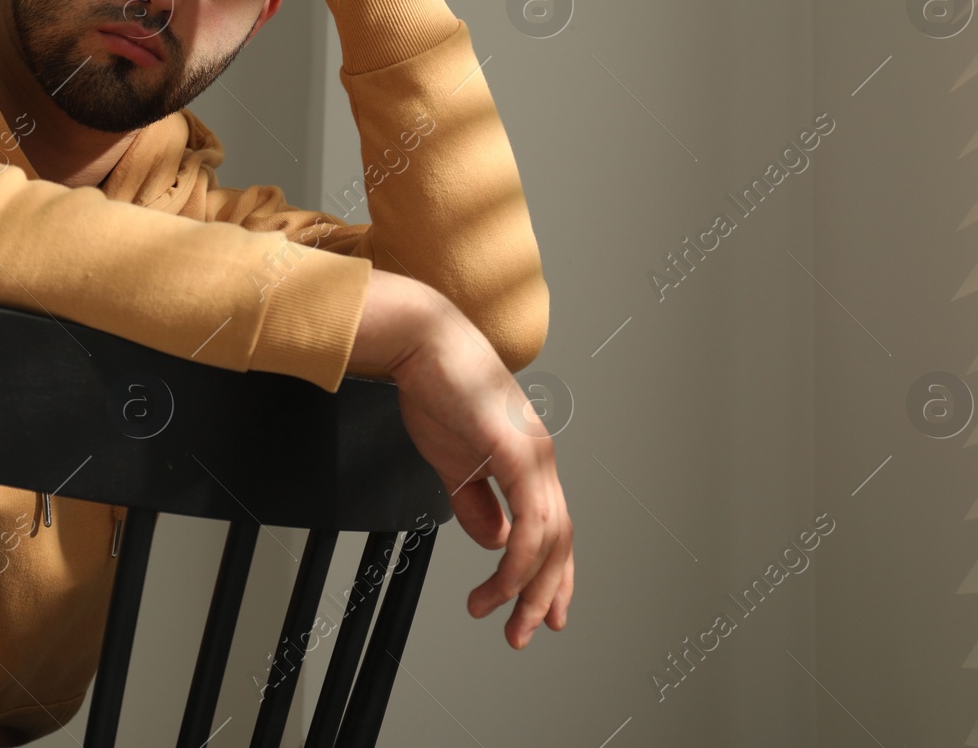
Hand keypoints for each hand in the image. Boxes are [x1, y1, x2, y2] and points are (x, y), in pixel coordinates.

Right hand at [350, 270, 574, 649]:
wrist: (420, 342)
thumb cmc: (434, 387)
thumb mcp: (451, 460)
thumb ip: (474, 501)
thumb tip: (492, 541)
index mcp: (527, 460)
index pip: (552, 529)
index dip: (551, 576)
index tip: (545, 615)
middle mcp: (540, 459)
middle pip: (558, 542)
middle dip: (543, 596)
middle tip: (522, 634)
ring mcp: (533, 454)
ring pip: (549, 539)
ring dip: (527, 587)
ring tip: (497, 615)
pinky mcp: (517, 450)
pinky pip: (530, 519)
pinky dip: (517, 558)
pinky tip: (500, 581)